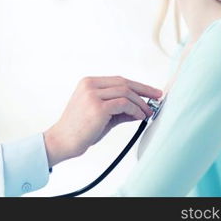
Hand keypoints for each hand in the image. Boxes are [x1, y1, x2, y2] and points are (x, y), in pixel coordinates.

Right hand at [43, 76, 162, 166]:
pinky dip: (135, 109)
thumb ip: (119, 109)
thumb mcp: (101, 115)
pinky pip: (124, 104)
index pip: (119, 80)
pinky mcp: (98, 107)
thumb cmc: (80, 129)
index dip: (137, 85)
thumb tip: (140, 109)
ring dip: (140, 103)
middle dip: (144, 90)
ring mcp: (93, 95)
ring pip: (126, 92)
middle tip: (157, 97)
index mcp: (88, 82)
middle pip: (124, 82)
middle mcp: (90, 85)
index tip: (151, 92)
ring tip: (147, 113)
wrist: (63, 141)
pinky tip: (139, 117)